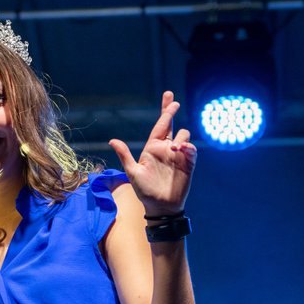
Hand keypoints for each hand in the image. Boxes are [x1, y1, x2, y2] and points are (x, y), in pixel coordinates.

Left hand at [108, 91, 196, 216]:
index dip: (165, 111)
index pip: (160, 126)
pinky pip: (191, 150)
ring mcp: (177, 155)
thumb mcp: (132, 172)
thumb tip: (112, 140)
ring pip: (183, 136)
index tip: (169, 97)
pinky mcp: (188, 164)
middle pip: (172, 125)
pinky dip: (189, 147)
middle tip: (174, 102)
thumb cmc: (144, 190)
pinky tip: (182, 150)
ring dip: (180, 137)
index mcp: (152, 148)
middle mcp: (166, 148)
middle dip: (172, 112)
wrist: (160, 206)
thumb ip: (124, 155)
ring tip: (175, 146)